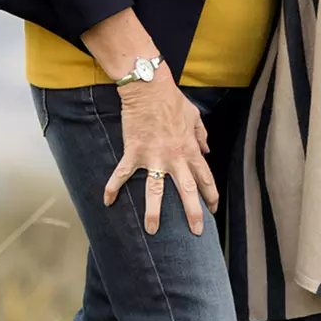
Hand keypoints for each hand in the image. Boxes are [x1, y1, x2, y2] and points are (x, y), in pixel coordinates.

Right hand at [102, 74, 217, 235]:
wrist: (149, 88)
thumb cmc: (173, 101)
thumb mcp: (194, 116)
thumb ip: (201, 136)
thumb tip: (207, 151)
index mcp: (190, 150)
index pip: (205, 178)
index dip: (211, 195)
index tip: (213, 210)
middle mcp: (175, 157)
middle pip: (187, 190)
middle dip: (193, 212)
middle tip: (197, 232)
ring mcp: (154, 157)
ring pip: (155, 190)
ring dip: (153, 212)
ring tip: (152, 231)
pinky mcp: (134, 152)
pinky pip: (123, 174)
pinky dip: (113, 187)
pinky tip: (107, 202)